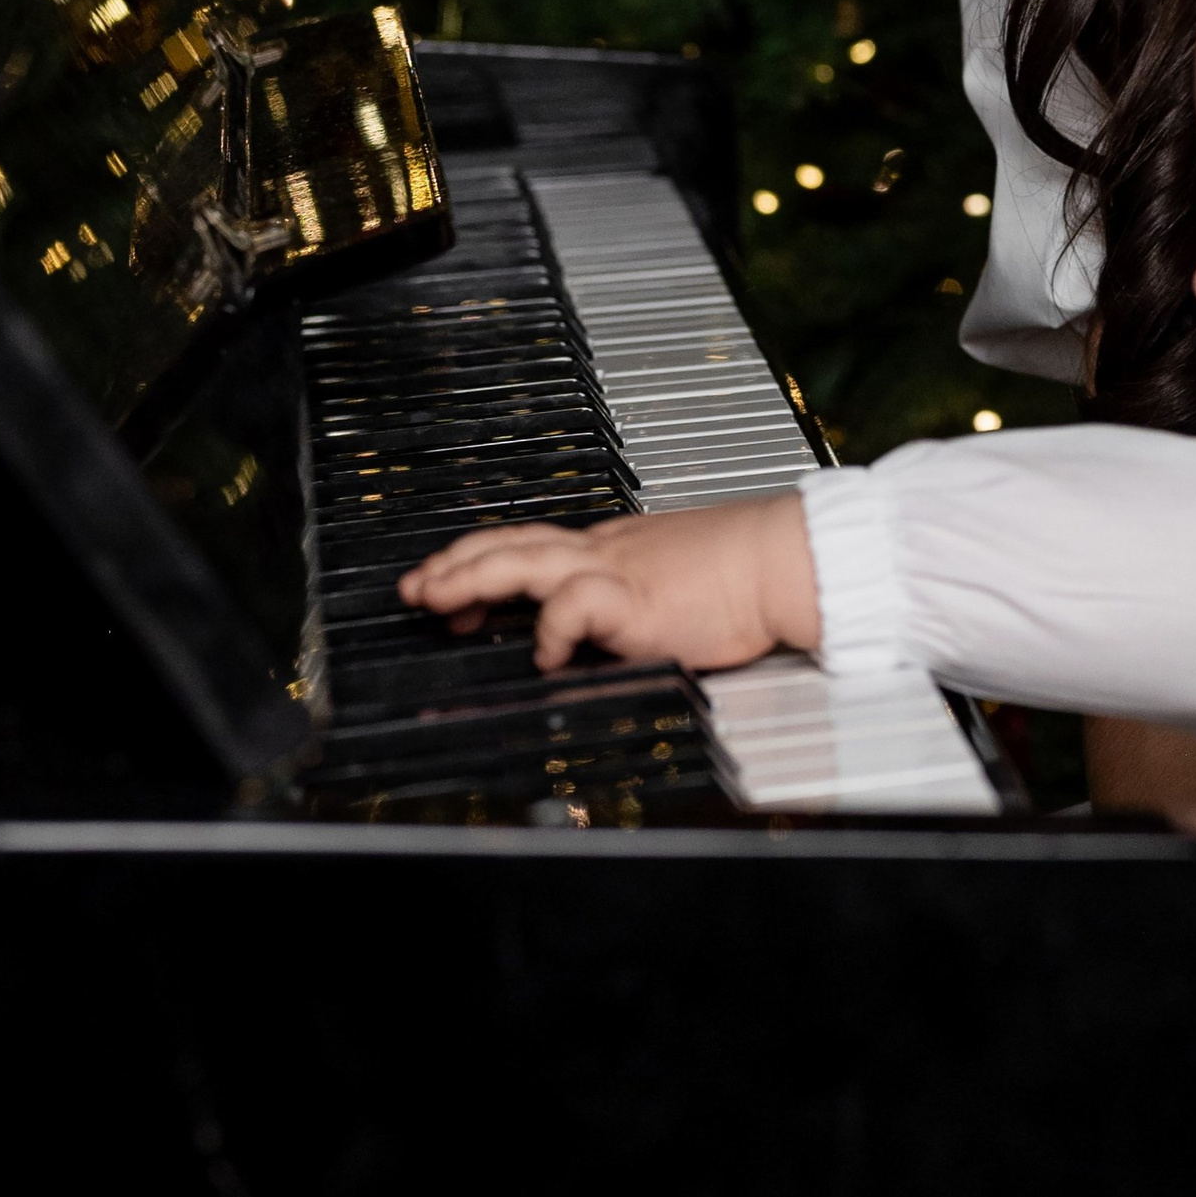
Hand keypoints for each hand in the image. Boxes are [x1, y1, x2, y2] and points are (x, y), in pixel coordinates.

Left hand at [400, 493, 815, 675]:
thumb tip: (594, 627)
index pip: (528, 543)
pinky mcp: (634, 601)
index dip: (479, 559)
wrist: (782, 560)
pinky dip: (549, 628)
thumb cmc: (741, 575)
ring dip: (470, 580)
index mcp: (610, 546)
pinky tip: (543, 653)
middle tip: (412, 589)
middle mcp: (603, 551)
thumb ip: (626, 596)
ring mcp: (616, 571)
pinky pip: (573, 605)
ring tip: (436, 602)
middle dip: (452, 565)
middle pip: (510, 544)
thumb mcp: (668, 576)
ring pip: (523, 562)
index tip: (446, 584)